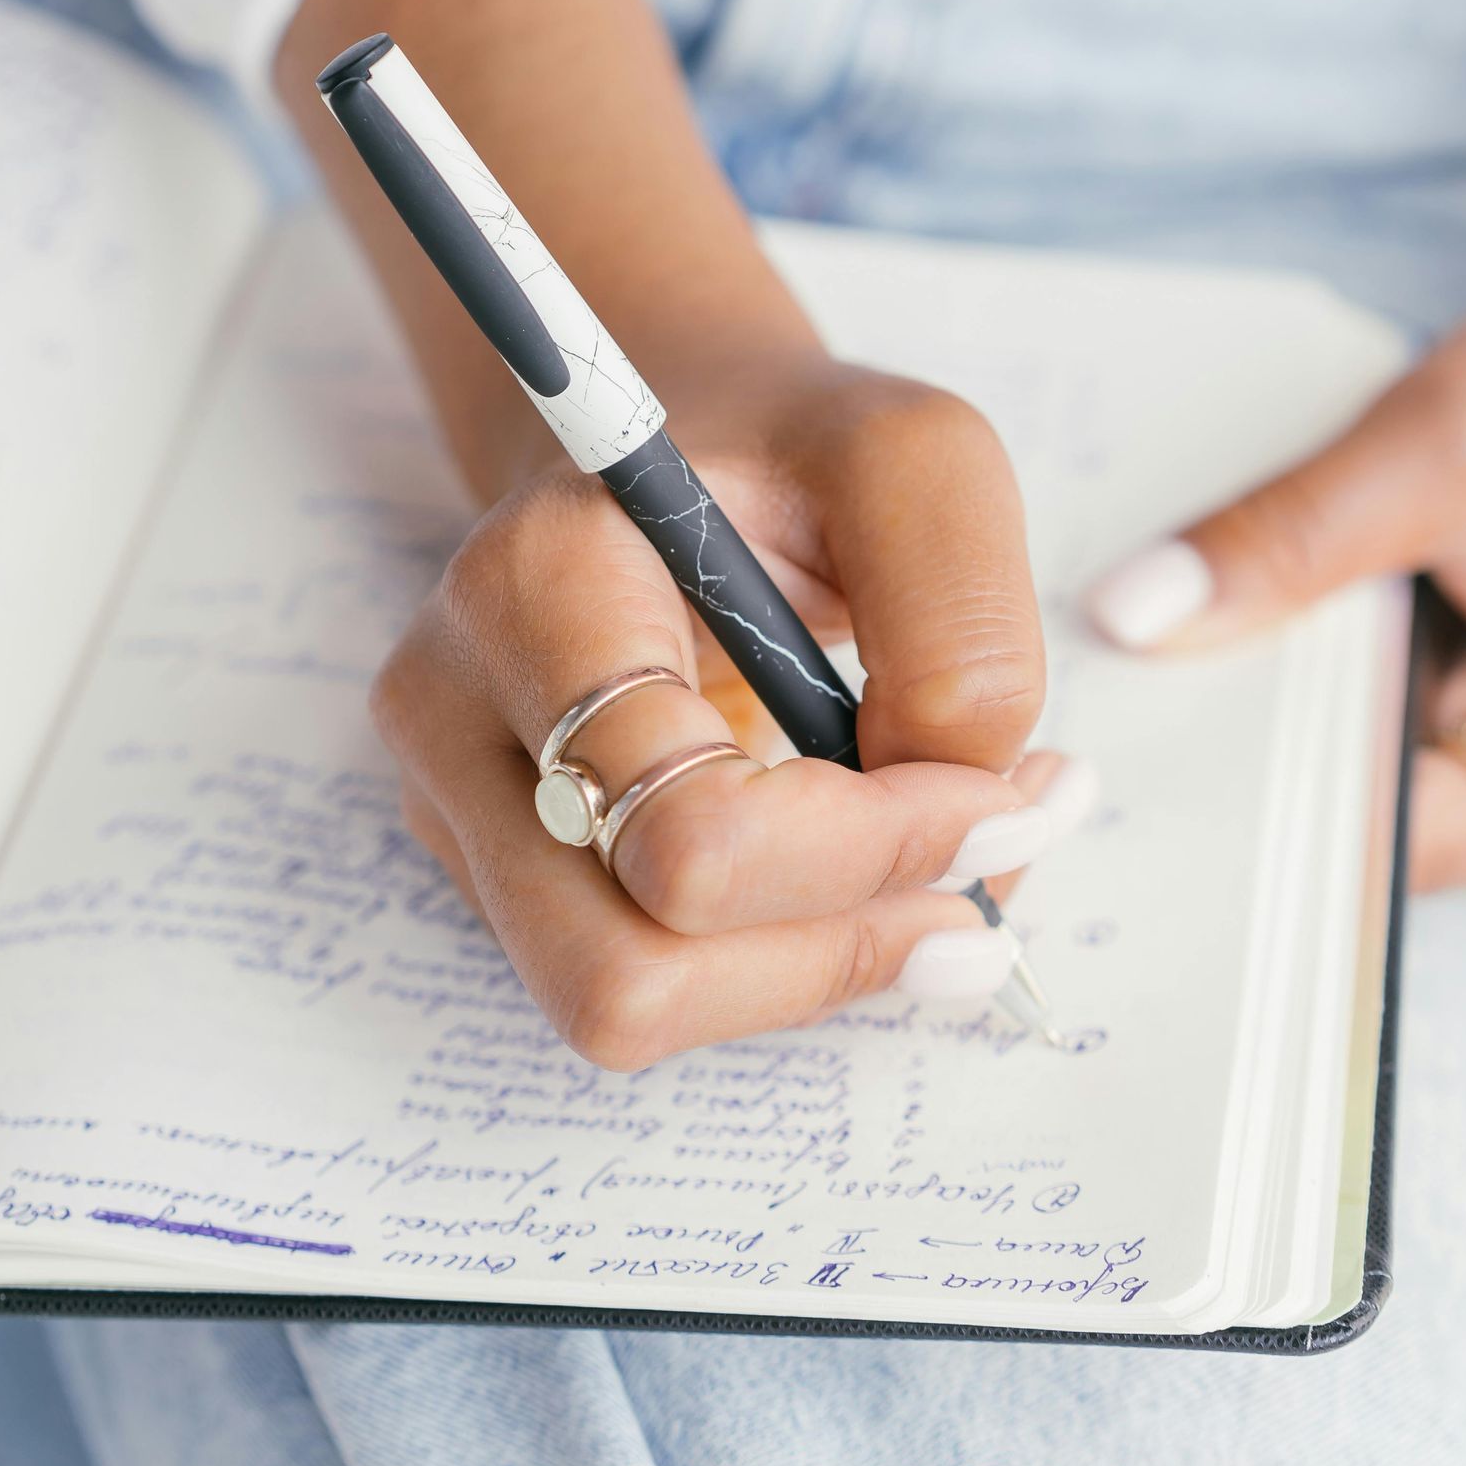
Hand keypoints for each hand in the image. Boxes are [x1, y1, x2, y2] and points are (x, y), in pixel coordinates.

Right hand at [373, 354, 1090, 1064]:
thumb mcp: (919, 460)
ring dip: (819, 968)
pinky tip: (872, 870)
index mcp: (533, 586)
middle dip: (837, 945)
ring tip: (950, 879)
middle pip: (623, 972)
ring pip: (626, 1008)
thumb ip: (962, 623)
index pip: (685, 830)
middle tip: (988, 868)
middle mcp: (456, 714)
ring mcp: (458, 809)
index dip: (874, 849)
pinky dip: (791, 957)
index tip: (1010, 794)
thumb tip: (956, 809)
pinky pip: (651, 987)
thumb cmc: (792, 457)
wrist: (673, 464)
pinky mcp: (499, 877)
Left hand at [1086, 215, 1465, 891]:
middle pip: (1341, 815)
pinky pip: (1334, 699)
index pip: (1378, 850)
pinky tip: (1195, 605)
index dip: (1241, 810)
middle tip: (1084, 700)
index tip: (1111, 765)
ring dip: (1240, 697)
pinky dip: (1275, 651)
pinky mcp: (1454, 686)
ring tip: (1123, 645)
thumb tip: (1134, 614)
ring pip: (1323, 760)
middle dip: (1223, 752)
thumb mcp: (1453, 440)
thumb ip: (1294, 534)